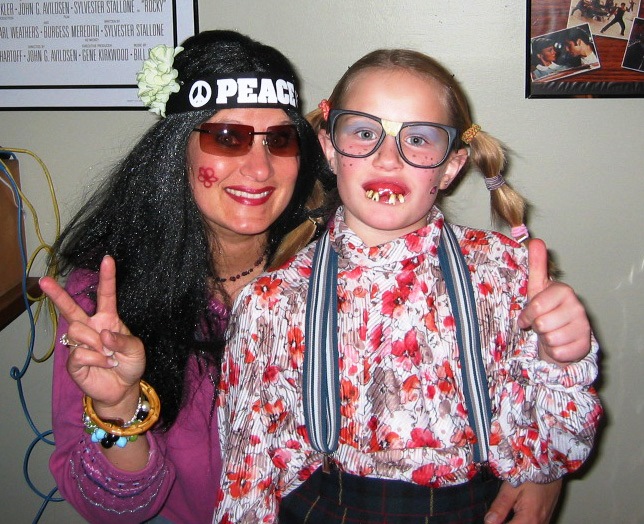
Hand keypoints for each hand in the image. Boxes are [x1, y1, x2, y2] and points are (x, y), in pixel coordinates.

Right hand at [40, 256, 145, 415]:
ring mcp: (79, 343)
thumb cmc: (130, 364)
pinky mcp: (73, 360)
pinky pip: (80, 353)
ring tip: (108, 355)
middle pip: (71, 308)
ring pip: (77, 331)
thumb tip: (103, 335)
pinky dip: (96, 359)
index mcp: (108, 319)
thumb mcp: (136, 350)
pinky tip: (104, 364)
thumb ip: (123, 340)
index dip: (107, 277)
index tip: (108, 259)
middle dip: (57, 294)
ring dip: (96, 343)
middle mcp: (91, 327)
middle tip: (42, 281)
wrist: (123, 388)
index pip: (106, 295)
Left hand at [485, 479, 561, 523]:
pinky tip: (514, 513)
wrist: (550, 465)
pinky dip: (522, 520)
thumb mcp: (511, 488)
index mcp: (528, 519)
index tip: (490, 520)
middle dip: (506, 522)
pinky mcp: (546, 518)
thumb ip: (499, 506)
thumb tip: (488, 521)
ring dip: (514, 521)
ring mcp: (545, 521)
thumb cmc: (531, 473)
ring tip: (505, 513)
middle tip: (496, 515)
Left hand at [518, 239, 590, 365]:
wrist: (561, 335)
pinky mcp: (584, 345)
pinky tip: (558, 344)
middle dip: (536, 327)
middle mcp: (577, 307)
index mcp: (564, 291)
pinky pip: (558, 352)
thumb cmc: (546, 309)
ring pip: (550, 339)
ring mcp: (583, 326)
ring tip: (550, 333)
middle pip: (542, 324)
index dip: (527, 315)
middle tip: (541, 324)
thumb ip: (536, 266)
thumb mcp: (537, 288)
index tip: (527, 317)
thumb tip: (536, 241)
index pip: (536, 307)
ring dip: (545, 339)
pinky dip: (553, 351)